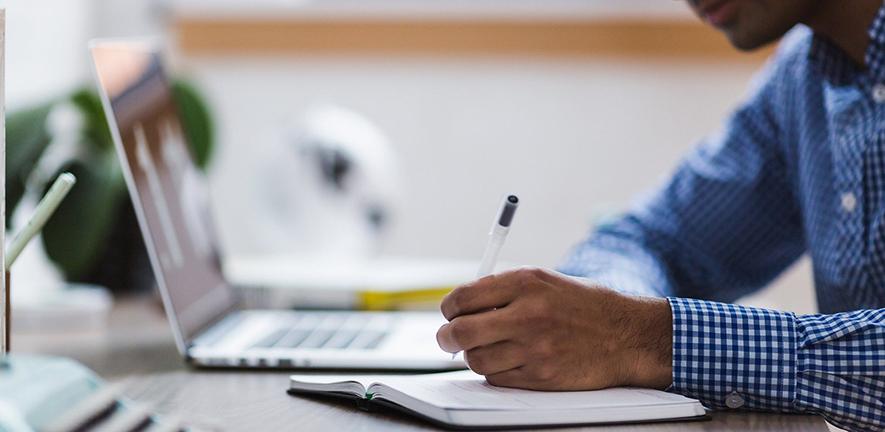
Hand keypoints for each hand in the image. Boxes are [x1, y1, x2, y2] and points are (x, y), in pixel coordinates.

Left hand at [436, 267, 672, 390]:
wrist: (627, 335)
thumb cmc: (583, 305)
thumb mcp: (545, 281)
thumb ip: (504, 290)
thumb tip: (461, 307)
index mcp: (526, 282)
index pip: (463, 297)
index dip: (449, 308)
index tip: (450, 313)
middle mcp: (528, 314)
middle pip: (461, 332)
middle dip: (446, 337)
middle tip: (448, 338)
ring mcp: (534, 348)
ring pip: (475, 360)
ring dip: (474, 356)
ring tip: (487, 348)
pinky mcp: (541, 377)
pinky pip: (497, 378)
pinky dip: (495, 372)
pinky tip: (509, 361)